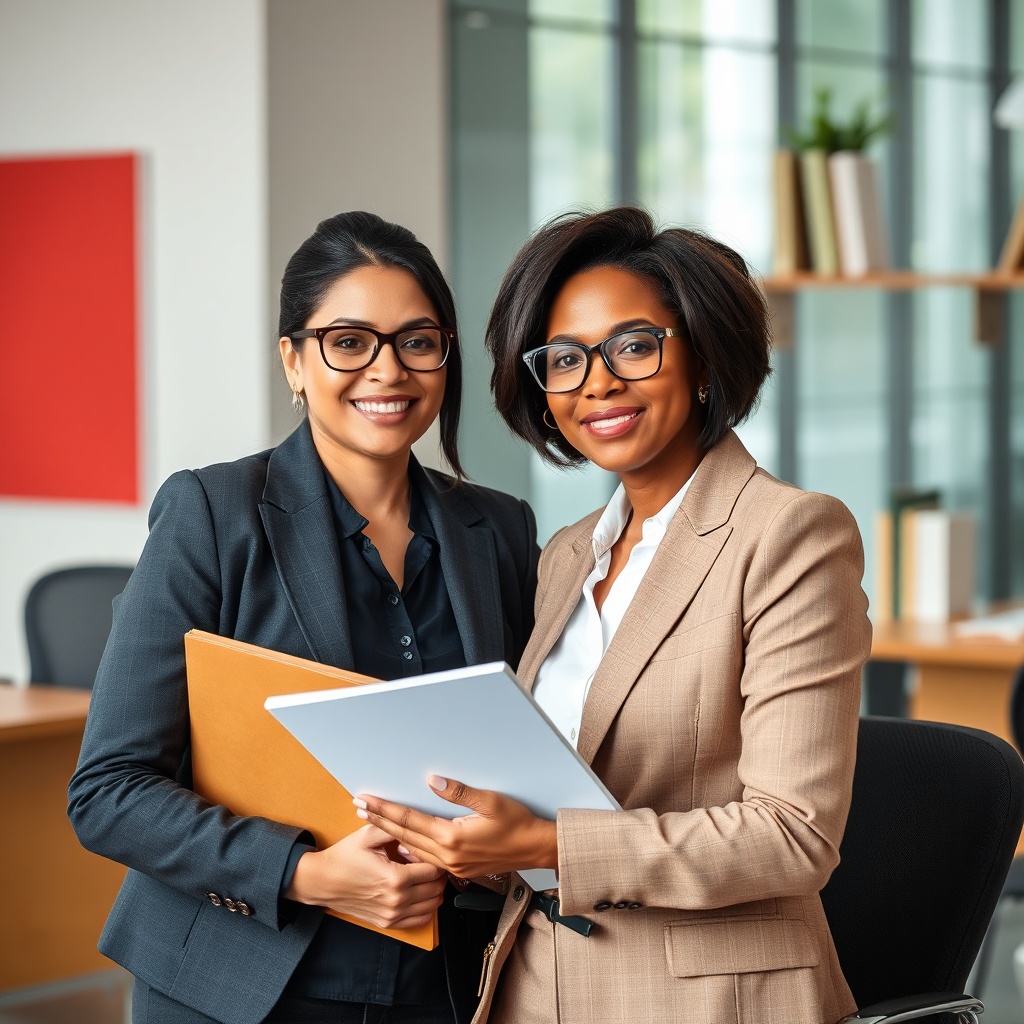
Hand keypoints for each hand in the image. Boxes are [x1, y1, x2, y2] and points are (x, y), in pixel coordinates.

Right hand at [285, 824, 444, 929]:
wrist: (322, 881)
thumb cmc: (344, 857)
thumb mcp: (368, 835)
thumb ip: (394, 826)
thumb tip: (415, 823)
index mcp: (395, 878)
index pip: (434, 869)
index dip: (436, 857)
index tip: (431, 850)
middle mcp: (397, 900)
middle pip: (436, 888)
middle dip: (439, 873)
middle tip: (432, 860)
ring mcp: (393, 915)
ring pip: (432, 905)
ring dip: (435, 890)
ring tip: (427, 875)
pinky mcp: (388, 923)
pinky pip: (420, 919)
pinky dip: (427, 907)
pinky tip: (420, 893)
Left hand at [355, 776, 557, 878]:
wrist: (536, 848)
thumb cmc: (517, 822)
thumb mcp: (490, 800)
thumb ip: (459, 792)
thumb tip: (431, 781)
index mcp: (452, 838)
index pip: (409, 821)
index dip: (385, 809)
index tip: (365, 800)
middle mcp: (448, 856)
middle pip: (404, 836)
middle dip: (379, 821)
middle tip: (357, 807)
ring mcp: (452, 867)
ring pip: (412, 850)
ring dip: (391, 834)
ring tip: (372, 822)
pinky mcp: (458, 870)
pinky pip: (426, 860)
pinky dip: (409, 849)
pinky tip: (401, 845)